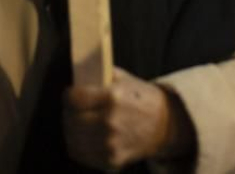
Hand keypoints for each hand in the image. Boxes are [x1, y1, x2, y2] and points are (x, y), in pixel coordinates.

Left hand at [64, 68, 190, 170]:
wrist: (165, 125)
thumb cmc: (142, 99)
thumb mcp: (125, 79)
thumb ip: (101, 76)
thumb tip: (77, 73)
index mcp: (114, 97)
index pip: (75, 98)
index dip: (69, 95)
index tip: (71, 94)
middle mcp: (110, 121)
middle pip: (71, 119)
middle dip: (69, 112)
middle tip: (73, 109)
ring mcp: (110, 143)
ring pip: (73, 139)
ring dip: (71, 130)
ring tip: (77, 123)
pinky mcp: (111, 160)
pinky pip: (82, 155)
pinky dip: (78, 146)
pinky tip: (84, 137)